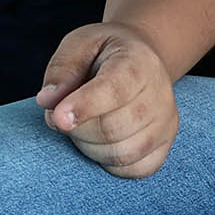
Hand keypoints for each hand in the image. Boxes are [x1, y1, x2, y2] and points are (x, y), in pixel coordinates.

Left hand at [36, 23, 178, 175]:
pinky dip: (107, 162)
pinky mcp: (165, 146)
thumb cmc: (103, 53)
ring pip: (121, 154)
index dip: (83, 107)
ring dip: (88, 146)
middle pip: (112, 129)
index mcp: (139, 63)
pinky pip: (133, 170)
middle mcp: (160, 95)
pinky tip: (98, 141)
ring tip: (81, 123)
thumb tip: (47, 101)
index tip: (56, 117)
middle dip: (77, 128)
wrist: (138, 60)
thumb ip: (62, 69)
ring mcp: (166, 123)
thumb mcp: (79, 45)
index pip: (114, 91)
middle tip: (61, 113)